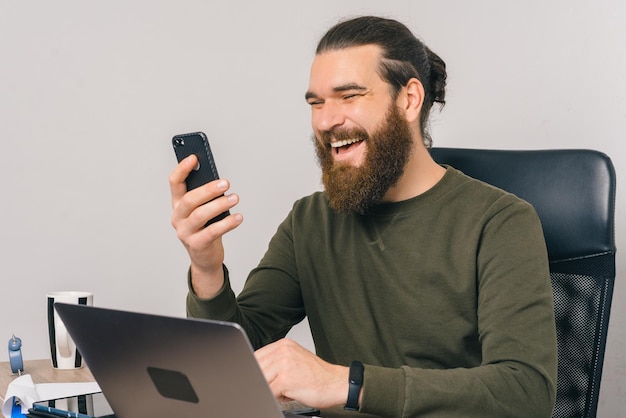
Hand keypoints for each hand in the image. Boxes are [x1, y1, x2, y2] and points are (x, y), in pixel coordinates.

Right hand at [169, 154, 242, 296]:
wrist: (205, 257)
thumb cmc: (206, 228)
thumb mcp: (204, 210)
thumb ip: (207, 197)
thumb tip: (220, 181)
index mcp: (177, 204)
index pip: (174, 183)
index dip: (182, 169)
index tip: (195, 158)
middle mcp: (178, 217)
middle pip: (189, 199)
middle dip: (208, 189)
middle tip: (226, 183)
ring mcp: (185, 232)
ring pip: (200, 215)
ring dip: (220, 205)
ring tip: (235, 198)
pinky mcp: (197, 245)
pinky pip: (212, 232)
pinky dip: (227, 223)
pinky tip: (239, 217)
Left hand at [255, 338, 348, 408]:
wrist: (337, 383)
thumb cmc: (318, 375)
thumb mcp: (295, 359)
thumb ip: (276, 361)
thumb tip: (257, 369)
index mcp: (284, 344)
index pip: (256, 356)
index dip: (255, 370)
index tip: (256, 377)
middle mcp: (283, 351)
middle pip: (257, 368)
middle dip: (264, 380)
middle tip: (279, 386)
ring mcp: (284, 364)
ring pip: (262, 380)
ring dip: (272, 388)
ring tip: (287, 388)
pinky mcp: (286, 379)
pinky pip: (270, 392)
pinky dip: (278, 397)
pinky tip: (291, 393)